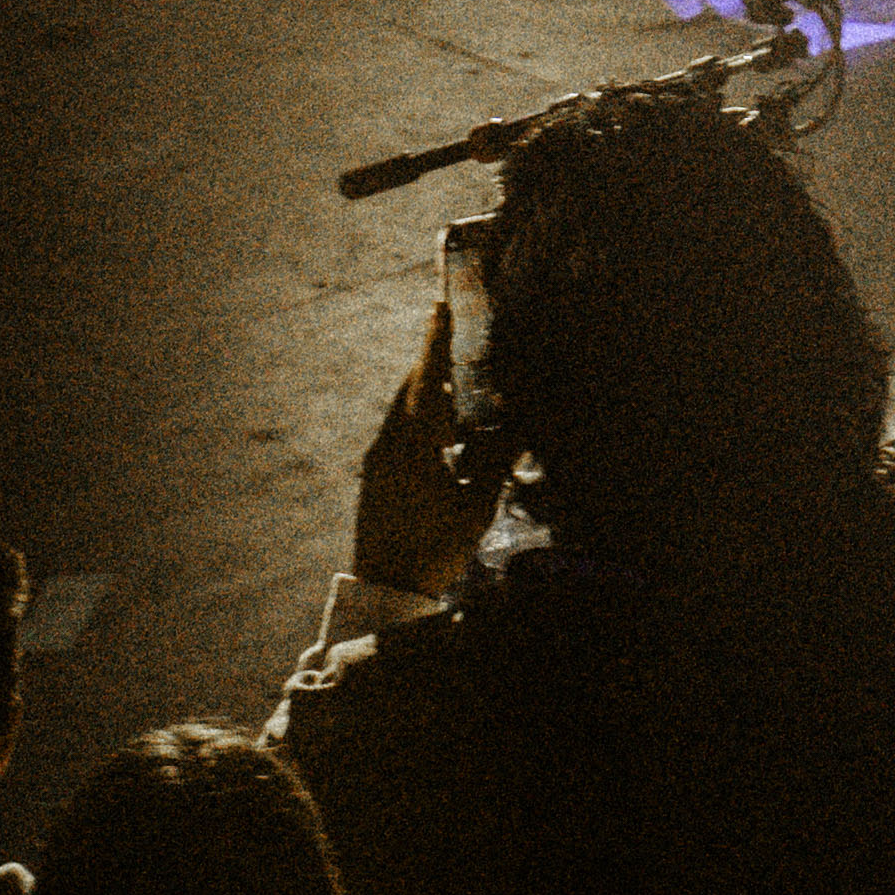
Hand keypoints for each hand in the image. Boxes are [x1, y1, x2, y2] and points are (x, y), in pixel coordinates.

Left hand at [352, 298, 511, 603]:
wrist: (385, 589)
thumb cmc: (436, 550)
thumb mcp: (476, 507)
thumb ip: (497, 462)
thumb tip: (522, 425)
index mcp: (413, 449)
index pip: (425, 382)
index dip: (435, 342)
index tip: (440, 306)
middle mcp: (387, 447)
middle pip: (410, 390)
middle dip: (433, 362)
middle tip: (458, 338)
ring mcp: (375, 462)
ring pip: (401, 410)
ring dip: (426, 392)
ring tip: (455, 383)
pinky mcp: (372, 476)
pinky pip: (396, 431)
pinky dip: (418, 417)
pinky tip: (440, 430)